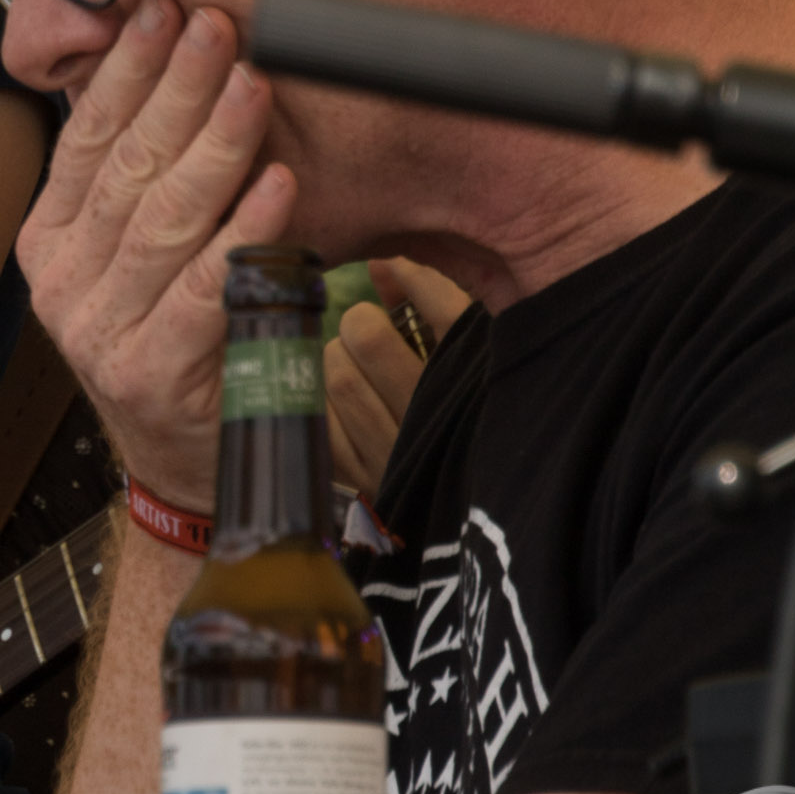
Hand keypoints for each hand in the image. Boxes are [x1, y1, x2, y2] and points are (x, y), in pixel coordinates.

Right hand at [18, 0, 292, 511]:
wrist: (193, 466)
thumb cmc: (179, 343)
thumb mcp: (142, 255)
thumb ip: (145, 178)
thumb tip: (179, 61)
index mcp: (49, 240)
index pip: (84, 138)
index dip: (124, 71)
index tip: (159, 9)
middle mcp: (61, 283)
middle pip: (126, 169)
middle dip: (176, 89)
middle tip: (219, 27)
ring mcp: (99, 331)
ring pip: (164, 221)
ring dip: (215, 146)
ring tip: (254, 86)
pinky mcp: (151, 373)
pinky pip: (208, 289)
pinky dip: (247, 234)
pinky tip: (277, 185)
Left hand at [325, 257, 471, 497]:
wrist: (450, 529)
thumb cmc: (456, 427)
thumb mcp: (461, 367)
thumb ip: (430, 309)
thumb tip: (386, 264)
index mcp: (476, 393)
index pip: (446, 317)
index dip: (416, 284)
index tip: (397, 271)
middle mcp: (434, 426)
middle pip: (367, 337)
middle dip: (359, 324)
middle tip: (365, 331)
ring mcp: (392, 458)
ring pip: (335, 373)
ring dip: (335, 359)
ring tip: (350, 369)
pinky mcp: (358, 484)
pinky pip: (319, 417)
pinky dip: (321, 401)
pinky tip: (337, 406)